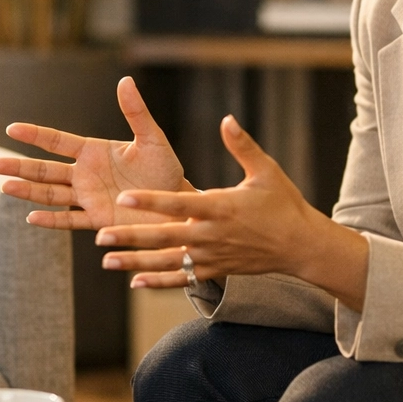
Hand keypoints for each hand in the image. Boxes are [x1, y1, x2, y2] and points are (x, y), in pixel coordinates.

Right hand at [0, 76, 189, 229]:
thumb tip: (125, 81)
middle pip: (45, 169)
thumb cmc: (166, 169)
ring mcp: (87, 197)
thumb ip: (136, 112)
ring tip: (4, 188)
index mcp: (93, 151)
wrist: (177, 203)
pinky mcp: (96, 219)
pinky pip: (69, 220)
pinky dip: (51, 220)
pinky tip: (31, 218)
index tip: (11, 128)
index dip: (34, 135)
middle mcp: (85, 173)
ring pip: (50, 193)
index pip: (57, 140)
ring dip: (28, 192)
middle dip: (19, 167)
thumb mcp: (152, 138)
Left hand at [96, 116, 367, 309]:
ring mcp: (212, 256)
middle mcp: (211, 235)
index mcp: (220, 207)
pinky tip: (136, 282)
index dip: (149, 201)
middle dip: (130, 237)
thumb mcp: (266, 171)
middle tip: (100, 236)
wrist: (302, 246)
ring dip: (136, 262)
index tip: (124, 198)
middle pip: (164, 237)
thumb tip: (227, 119)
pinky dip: (159, 282)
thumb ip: (242, 146)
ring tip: (107, 262)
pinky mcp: (216, 270)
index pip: (178, 204)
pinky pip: (183, 279)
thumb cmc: (284, 204)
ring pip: (168, 262)